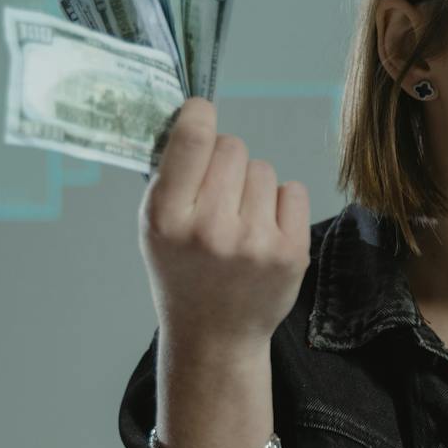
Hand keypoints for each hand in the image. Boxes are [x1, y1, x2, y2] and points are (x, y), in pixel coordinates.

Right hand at [139, 98, 310, 350]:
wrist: (214, 335)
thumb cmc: (182, 272)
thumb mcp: (154, 228)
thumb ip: (170, 175)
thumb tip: (194, 115)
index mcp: (167, 218)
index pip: (193, 140)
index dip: (200, 115)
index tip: (202, 112)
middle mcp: (211, 229)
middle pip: (233, 148)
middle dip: (226, 162)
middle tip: (218, 197)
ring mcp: (255, 242)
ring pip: (264, 168)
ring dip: (253, 186)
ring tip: (240, 221)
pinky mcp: (290, 252)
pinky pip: (293, 190)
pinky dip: (281, 203)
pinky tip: (264, 230)